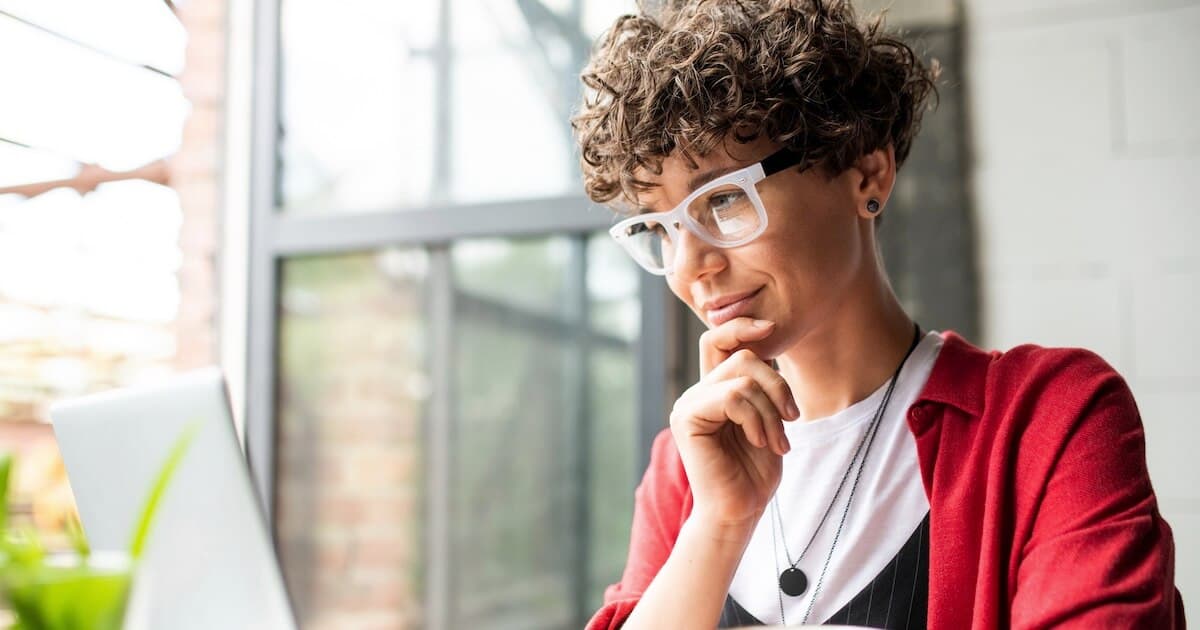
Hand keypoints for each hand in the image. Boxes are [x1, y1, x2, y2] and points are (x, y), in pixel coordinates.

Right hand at [669, 317, 799, 530]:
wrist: (740, 510)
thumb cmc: (755, 471)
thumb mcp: (768, 418)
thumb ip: (762, 384)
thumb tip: (769, 341)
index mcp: (714, 388)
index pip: (719, 339)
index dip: (742, 325)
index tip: (772, 327)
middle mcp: (697, 391)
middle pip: (742, 356)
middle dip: (778, 386)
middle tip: (791, 420)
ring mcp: (688, 403)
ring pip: (742, 376)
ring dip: (771, 410)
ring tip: (776, 440)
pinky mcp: (687, 418)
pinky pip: (732, 396)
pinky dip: (756, 418)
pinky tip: (759, 441)